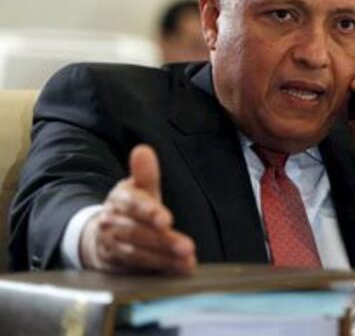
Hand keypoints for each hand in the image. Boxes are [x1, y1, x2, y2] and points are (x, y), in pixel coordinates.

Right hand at [79, 145, 196, 273]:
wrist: (103, 235)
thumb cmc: (131, 208)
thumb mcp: (140, 189)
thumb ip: (146, 174)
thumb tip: (143, 150)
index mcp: (119, 198)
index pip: (131, 204)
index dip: (148, 211)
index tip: (166, 219)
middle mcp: (112, 222)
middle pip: (137, 232)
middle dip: (162, 240)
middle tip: (187, 246)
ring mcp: (112, 244)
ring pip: (137, 252)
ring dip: (163, 257)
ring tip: (187, 259)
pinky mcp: (117, 263)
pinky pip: (138, 267)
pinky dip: (160, 268)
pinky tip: (179, 268)